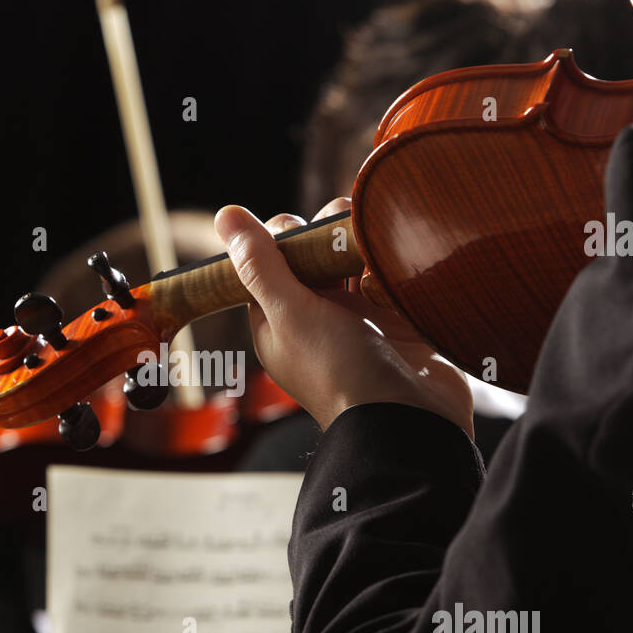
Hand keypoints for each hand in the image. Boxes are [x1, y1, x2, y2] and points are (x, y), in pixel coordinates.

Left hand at [215, 198, 473, 435]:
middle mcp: (315, 317)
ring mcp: (359, 318)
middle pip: (314, 253)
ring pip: (354, 260)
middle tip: (345, 232)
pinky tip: (396, 261)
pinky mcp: (396, 320)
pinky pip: (388, 277)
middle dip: (328, 232)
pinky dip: (390, 264)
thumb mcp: (290, 312)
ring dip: (362, 243)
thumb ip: (260, 263)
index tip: (302, 228)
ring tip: (374, 239)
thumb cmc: (338, 371)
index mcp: (278, 320)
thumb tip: (226, 214)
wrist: (407, 418)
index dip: (281, 235)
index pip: (270, 260)